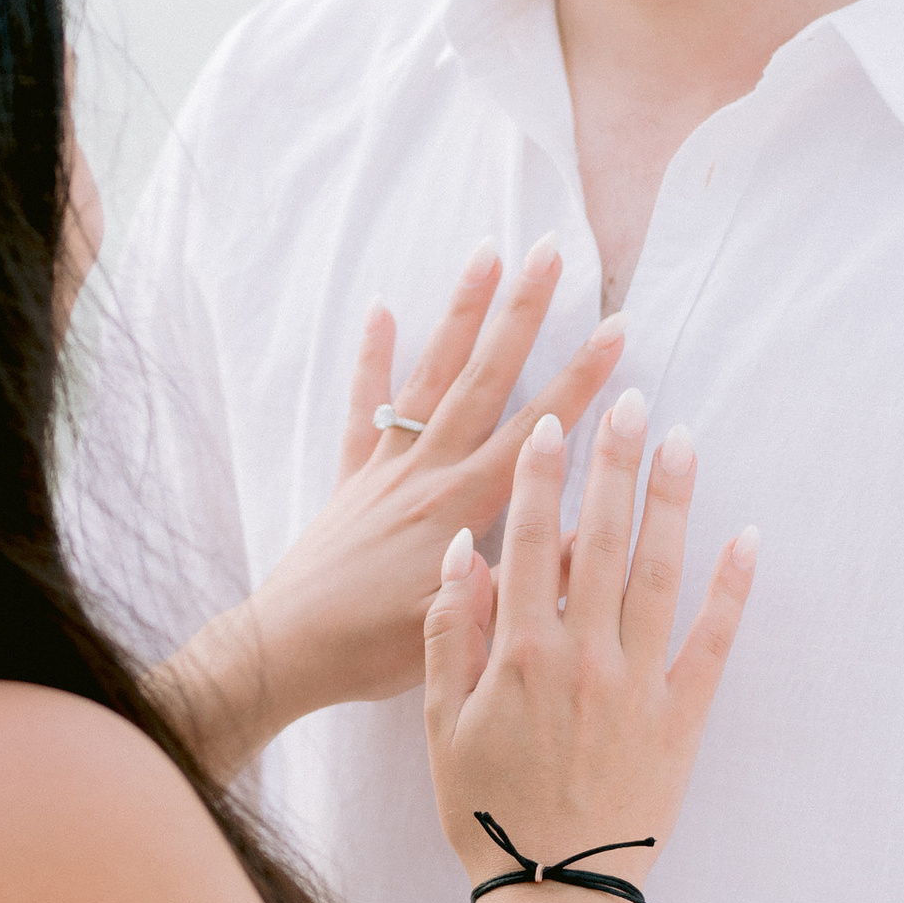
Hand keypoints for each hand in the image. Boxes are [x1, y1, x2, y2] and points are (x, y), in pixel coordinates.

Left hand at [155, 239, 625, 780]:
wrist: (287, 651)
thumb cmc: (374, 650)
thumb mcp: (464, 628)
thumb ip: (523, 582)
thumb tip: (587, 537)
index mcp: (464, 507)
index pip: (536, 431)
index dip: (580, 381)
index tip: (616, 331)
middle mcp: (428, 472)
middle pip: (484, 377)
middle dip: (521, 313)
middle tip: (550, 251)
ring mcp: (388, 467)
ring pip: (431, 375)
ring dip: (460, 313)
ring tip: (486, 253)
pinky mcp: (353, 477)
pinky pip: (365, 406)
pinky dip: (373, 356)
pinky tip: (383, 309)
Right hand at [422, 394, 754, 881]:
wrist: (553, 891)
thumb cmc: (485, 811)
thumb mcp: (441, 726)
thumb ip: (449, 636)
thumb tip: (461, 555)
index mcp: (519, 655)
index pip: (530, 542)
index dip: (539, 478)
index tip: (550, 423)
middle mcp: (584, 658)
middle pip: (603, 539)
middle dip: (614, 463)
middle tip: (629, 400)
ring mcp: (638, 686)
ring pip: (661, 575)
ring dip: (673, 502)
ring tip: (681, 441)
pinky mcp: (682, 718)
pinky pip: (713, 642)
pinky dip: (732, 589)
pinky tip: (747, 537)